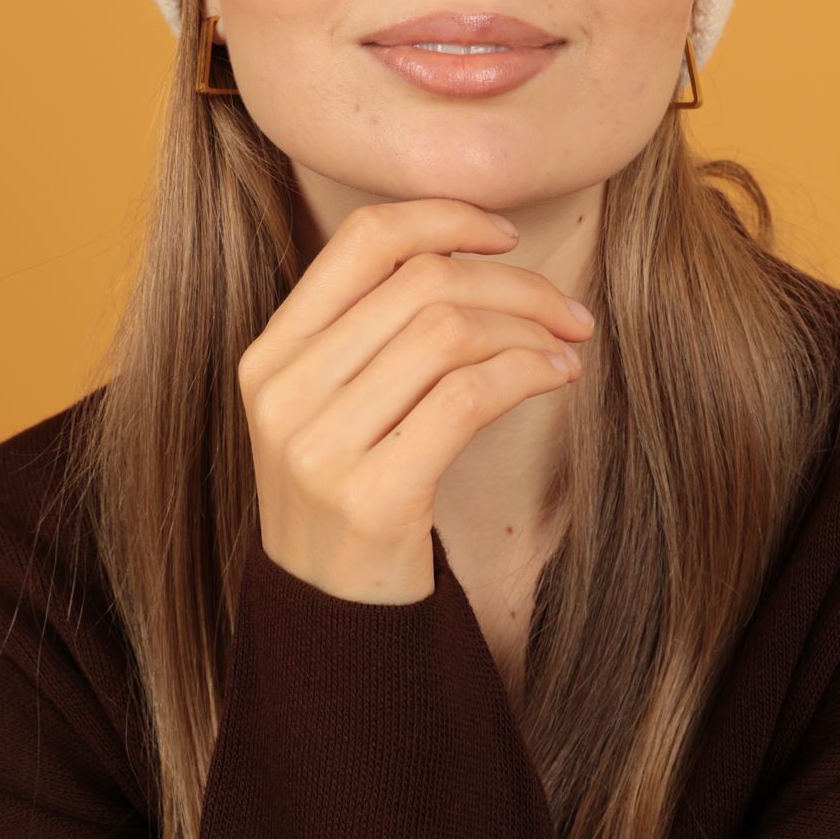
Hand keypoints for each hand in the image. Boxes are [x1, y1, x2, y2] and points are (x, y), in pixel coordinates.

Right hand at [238, 199, 595, 603]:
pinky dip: (527, 373)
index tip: (506, 234)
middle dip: (514, 282)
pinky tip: (556, 378)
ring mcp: (319, 446)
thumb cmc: (353, 491)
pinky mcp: (370, 498)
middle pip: (423, 281)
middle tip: (567, 309)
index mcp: (272, 351)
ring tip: (566, 346)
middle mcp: (284, 390)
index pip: (364, 240)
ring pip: (449, 332)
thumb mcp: (333, 402)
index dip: (445, 217)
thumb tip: (476, 247)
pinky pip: (468, 397)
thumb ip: (373, 329)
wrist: (331, 621)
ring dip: (529, 329)